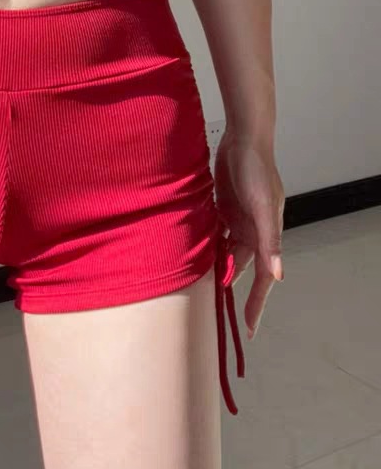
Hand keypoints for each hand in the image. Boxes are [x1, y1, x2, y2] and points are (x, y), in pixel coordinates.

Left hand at [212, 128, 284, 338]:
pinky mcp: (222, 208)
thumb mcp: (264, 206)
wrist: (243, 141)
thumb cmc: (256, 171)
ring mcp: (237, 220)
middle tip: (210, 310)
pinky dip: (205, 244)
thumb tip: (278, 275)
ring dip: (214, 265)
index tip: (248, 327)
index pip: (264, 278)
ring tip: (195, 286)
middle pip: (240, 267)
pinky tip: (189, 254)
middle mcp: (253, 232)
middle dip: (228, 286)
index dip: (257, 303)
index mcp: (267, 235)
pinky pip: (213, 233)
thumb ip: (270, 240)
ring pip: (224, 251)